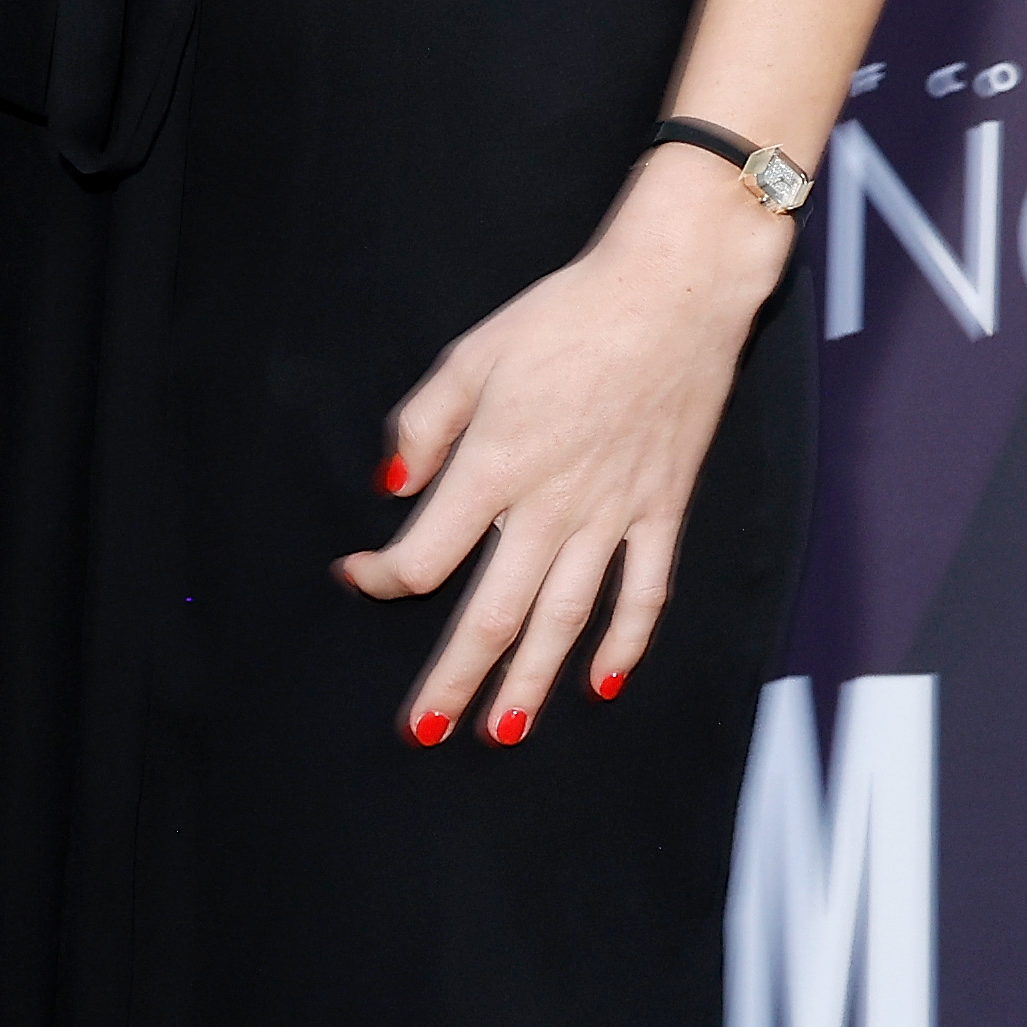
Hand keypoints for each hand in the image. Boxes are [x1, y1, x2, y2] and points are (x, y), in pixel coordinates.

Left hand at [340, 151, 793, 743]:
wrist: (669, 295)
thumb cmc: (562, 317)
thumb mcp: (469, 356)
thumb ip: (422, 426)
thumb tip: (391, 488)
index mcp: (494, 465)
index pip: (425, 553)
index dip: (382, 577)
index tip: (357, 577)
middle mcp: (552, 504)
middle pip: (494, 613)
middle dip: (454, 678)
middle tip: (424, 730)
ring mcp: (613, 514)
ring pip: (566, 619)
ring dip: (532, 680)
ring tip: (504, 729)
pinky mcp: (661, 510)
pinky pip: (644, 594)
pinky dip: (625, 643)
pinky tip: (603, 682)